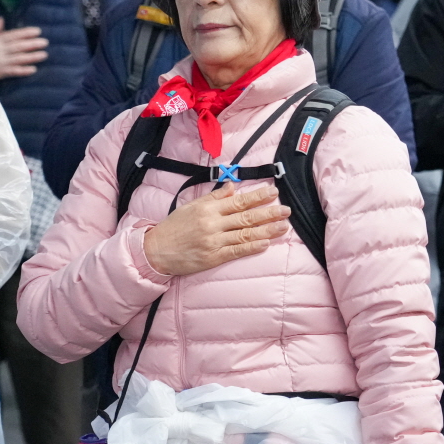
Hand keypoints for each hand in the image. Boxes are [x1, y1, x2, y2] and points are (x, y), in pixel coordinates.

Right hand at [0, 17, 47, 79]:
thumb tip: (2, 19)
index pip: (14, 35)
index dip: (26, 33)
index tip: (38, 31)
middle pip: (19, 46)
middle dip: (33, 44)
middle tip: (45, 42)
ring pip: (18, 58)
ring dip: (32, 57)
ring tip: (44, 55)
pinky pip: (12, 71)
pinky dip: (23, 71)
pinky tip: (33, 69)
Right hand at [142, 183, 290, 276]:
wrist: (157, 250)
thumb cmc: (174, 227)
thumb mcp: (192, 206)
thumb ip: (214, 197)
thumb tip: (232, 186)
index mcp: (209, 209)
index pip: (239, 201)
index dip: (258, 197)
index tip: (274, 192)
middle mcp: (213, 223)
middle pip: (246, 217)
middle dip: (269, 213)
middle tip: (286, 210)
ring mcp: (214, 241)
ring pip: (245, 234)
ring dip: (266, 230)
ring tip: (283, 226)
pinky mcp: (213, 257)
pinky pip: (235, 251)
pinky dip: (251, 247)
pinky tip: (265, 243)